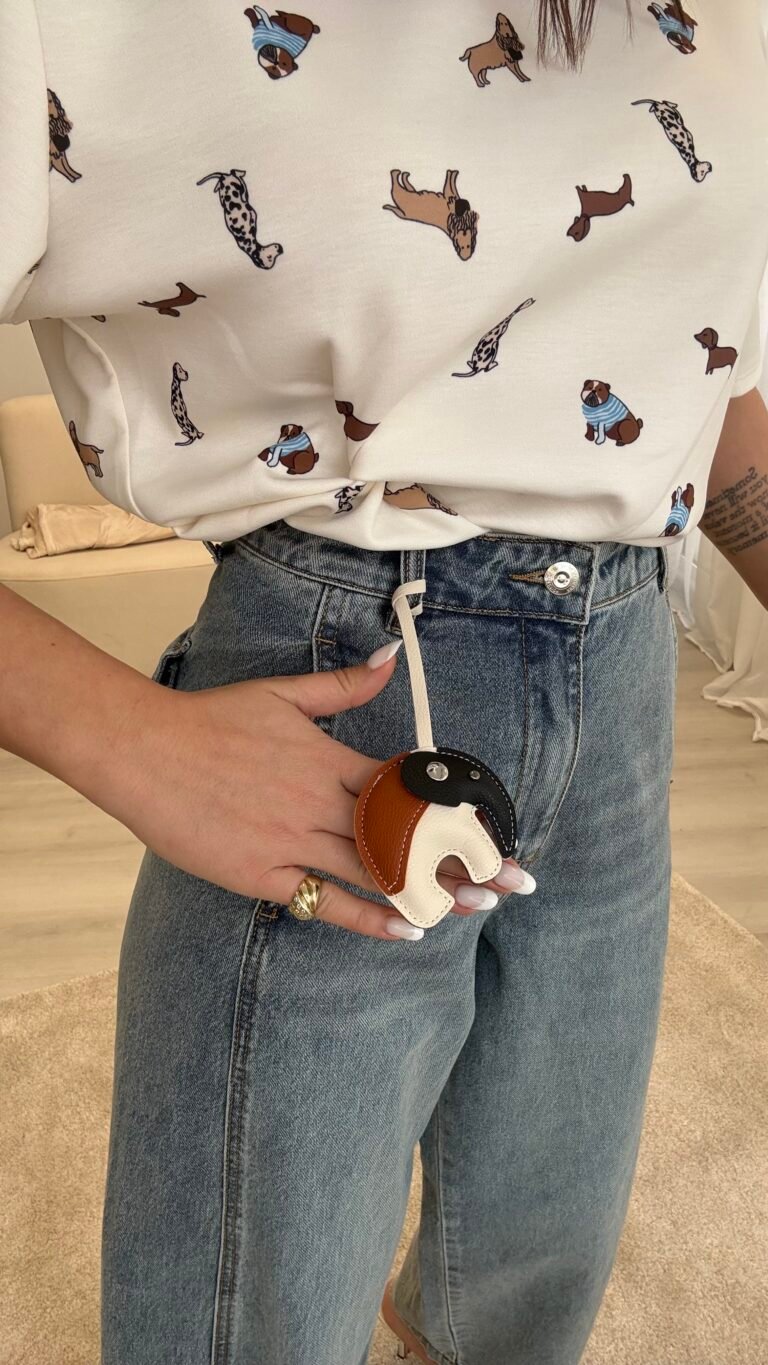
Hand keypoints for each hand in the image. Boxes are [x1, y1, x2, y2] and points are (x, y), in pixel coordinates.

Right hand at [115, 644, 534, 940]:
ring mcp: (290, 840)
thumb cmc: (210, 719)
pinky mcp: (260, 873)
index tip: (496, 828)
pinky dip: (367, 918)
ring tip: (477, 907)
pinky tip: (406, 930)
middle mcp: (319, 802)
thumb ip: (341, 685)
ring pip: (373, 870)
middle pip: (405, 835)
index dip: (456, 811)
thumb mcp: (281, 693)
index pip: (408, 789)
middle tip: (512, 883)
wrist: (143, 749)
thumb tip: (389, 659)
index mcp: (329, 758)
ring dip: (429, 890)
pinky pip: (324, 902)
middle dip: (463, 859)